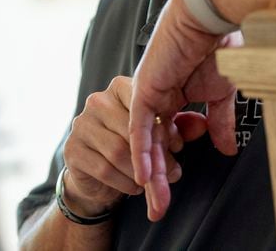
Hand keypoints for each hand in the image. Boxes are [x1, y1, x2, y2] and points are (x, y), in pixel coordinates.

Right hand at [61, 76, 206, 217]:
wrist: (97, 176)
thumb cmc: (131, 145)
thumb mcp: (158, 134)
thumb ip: (179, 127)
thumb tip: (202, 125)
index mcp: (119, 88)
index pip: (143, 103)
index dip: (163, 128)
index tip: (178, 146)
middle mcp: (97, 102)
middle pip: (132, 129)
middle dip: (155, 155)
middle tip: (173, 172)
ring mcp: (81, 125)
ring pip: (119, 151)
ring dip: (141, 172)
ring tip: (155, 183)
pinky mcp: (72, 150)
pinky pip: (104, 169)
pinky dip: (125, 182)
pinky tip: (134, 188)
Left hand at [129, 0, 242, 220]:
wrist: (210, 17)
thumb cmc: (219, 46)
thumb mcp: (222, 93)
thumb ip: (220, 122)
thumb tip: (227, 150)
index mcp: (174, 96)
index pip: (167, 138)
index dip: (171, 165)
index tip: (176, 189)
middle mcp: (157, 98)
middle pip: (153, 147)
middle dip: (157, 181)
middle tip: (159, 209)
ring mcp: (148, 95)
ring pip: (146, 144)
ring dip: (150, 176)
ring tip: (155, 205)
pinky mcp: (144, 91)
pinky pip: (141, 129)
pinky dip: (143, 154)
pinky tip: (145, 178)